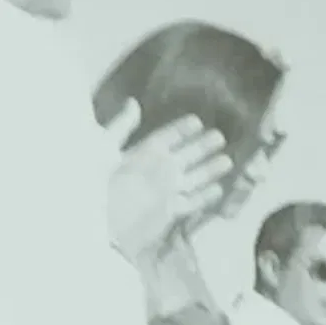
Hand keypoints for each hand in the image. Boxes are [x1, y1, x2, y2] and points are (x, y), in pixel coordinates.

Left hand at [103, 113, 231, 257]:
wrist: (98, 222)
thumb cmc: (100, 183)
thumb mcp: (106, 147)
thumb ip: (121, 126)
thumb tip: (133, 103)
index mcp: (142, 153)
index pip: (166, 137)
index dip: (181, 130)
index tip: (197, 121)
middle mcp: (156, 171)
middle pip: (184, 156)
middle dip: (202, 146)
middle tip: (220, 137)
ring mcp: (164, 191)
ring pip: (193, 178)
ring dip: (210, 169)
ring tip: (227, 161)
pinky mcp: (169, 211)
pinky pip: (192, 202)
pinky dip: (205, 197)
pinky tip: (218, 189)